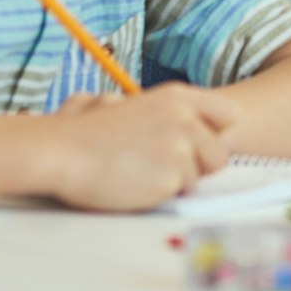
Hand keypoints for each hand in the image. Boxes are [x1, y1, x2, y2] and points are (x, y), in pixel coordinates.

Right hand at [46, 83, 235, 210]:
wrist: (63, 153)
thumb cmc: (86, 133)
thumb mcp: (130, 104)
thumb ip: (164, 112)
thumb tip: (188, 126)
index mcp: (176, 96)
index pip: (227, 114)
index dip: (215, 135)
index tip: (200, 146)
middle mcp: (186, 117)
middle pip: (218, 154)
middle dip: (196, 166)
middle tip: (159, 167)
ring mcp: (182, 147)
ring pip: (198, 177)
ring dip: (174, 181)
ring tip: (139, 172)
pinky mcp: (173, 176)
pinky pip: (179, 194)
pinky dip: (160, 194)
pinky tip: (135, 184)